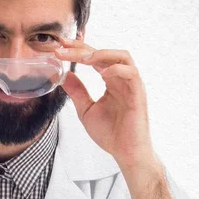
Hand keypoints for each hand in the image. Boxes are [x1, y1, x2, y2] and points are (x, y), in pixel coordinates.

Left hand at [55, 37, 157, 172]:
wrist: (125, 152)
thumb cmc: (111, 133)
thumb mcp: (86, 110)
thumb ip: (77, 91)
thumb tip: (63, 75)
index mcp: (111, 81)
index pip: (95, 58)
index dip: (78, 49)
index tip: (60, 46)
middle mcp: (122, 79)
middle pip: (105, 53)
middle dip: (83, 48)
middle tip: (63, 47)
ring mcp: (132, 85)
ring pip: (122, 57)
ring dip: (101, 54)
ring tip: (83, 58)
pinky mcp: (138, 94)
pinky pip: (131, 74)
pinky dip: (116, 69)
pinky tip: (102, 72)